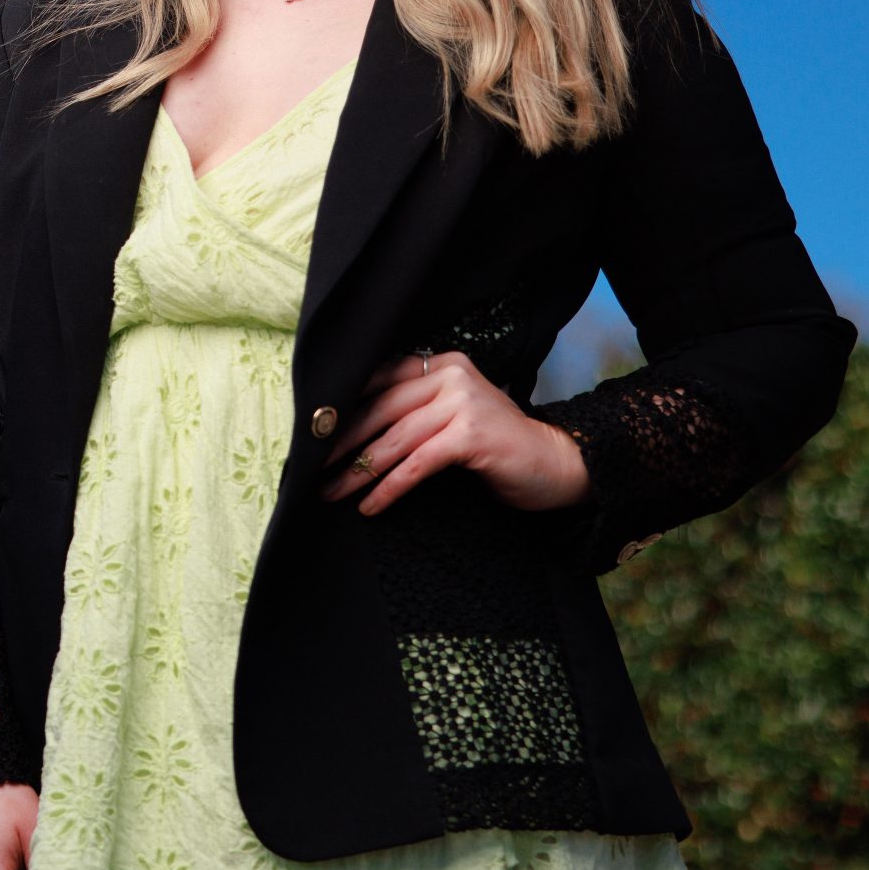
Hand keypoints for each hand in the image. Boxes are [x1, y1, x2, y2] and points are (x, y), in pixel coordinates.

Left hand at [319, 350, 592, 513]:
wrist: (557, 464)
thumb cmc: (497, 446)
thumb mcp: (452, 415)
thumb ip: (414, 409)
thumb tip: (350, 428)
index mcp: (442, 363)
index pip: (379, 379)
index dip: (343, 407)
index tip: (312, 433)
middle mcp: (451, 374)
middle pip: (380, 408)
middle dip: (342, 442)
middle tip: (310, 467)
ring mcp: (462, 403)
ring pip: (394, 438)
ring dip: (358, 470)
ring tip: (332, 493)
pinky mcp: (470, 435)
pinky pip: (417, 463)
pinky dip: (390, 486)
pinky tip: (371, 506)